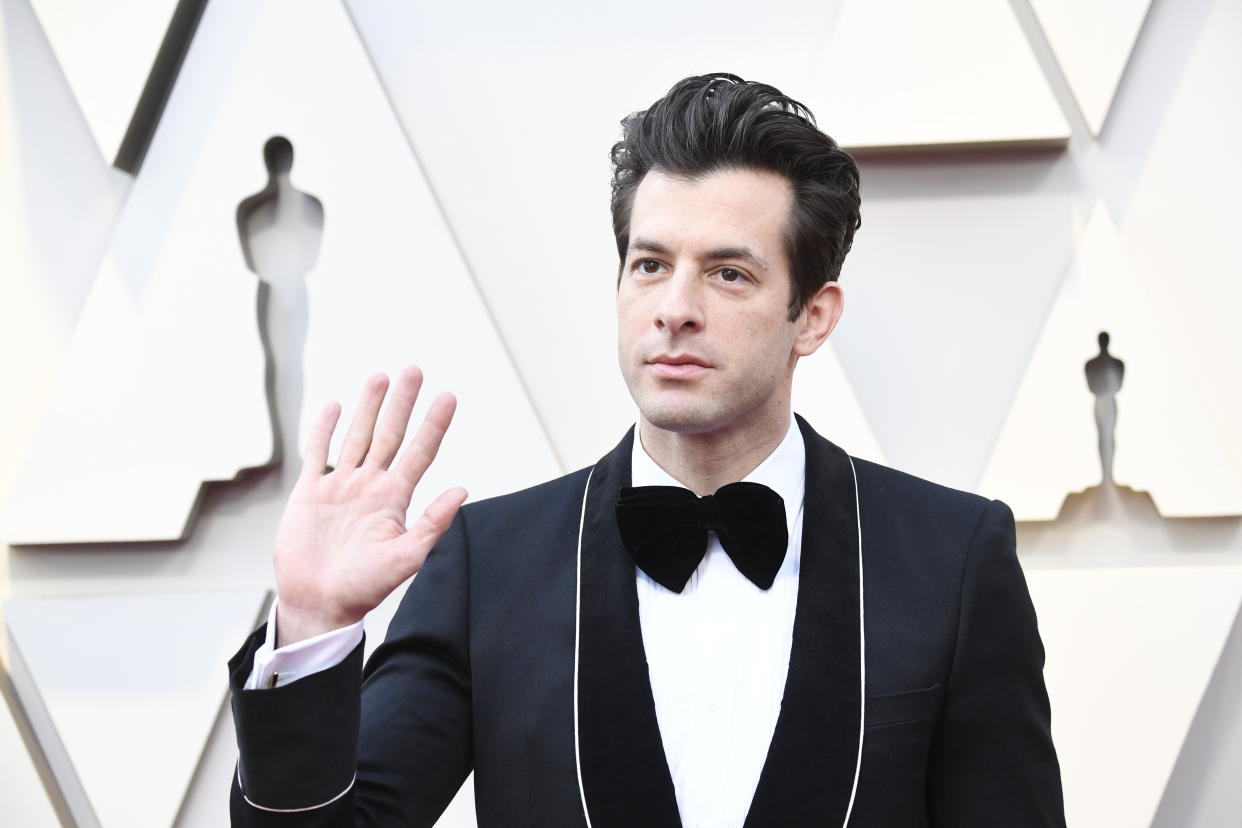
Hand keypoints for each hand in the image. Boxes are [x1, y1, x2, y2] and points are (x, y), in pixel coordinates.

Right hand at [272, 366, 467, 646]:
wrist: (318, 603)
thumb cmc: (363, 588)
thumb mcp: (406, 557)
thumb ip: (432, 523)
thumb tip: (462, 491)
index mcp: (394, 500)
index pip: (420, 452)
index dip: (434, 425)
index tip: (448, 397)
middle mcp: (370, 487)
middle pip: (389, 435)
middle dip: (402, 403)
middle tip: (414, 370)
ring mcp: (341, 488)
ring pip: (356, 437)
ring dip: (368, 407)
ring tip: (380, 377)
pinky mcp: (311, 494)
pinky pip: (317, 454)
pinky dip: (324, 429)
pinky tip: (333, 406)